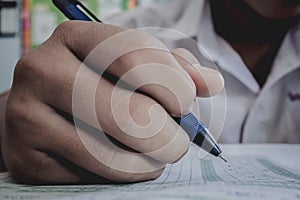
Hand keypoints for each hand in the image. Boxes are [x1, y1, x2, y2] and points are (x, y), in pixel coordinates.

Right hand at [2, 21, 223, 183]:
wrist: (36, 110)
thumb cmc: (92, 85)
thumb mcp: (128, 66)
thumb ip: (172, 70)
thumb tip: (212, 82)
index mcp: (74, 37)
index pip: (138, 57)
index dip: (176, 86)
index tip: (185, 104)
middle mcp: (43, 70)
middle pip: (130, 114)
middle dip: (170, 138)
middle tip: (176, 143)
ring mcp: (27, 116)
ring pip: (112, 155)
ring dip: (147, 163)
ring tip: (150, 157)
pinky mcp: (25, 159)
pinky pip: (91, 179)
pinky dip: (116, 178)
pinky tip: (116, 164)